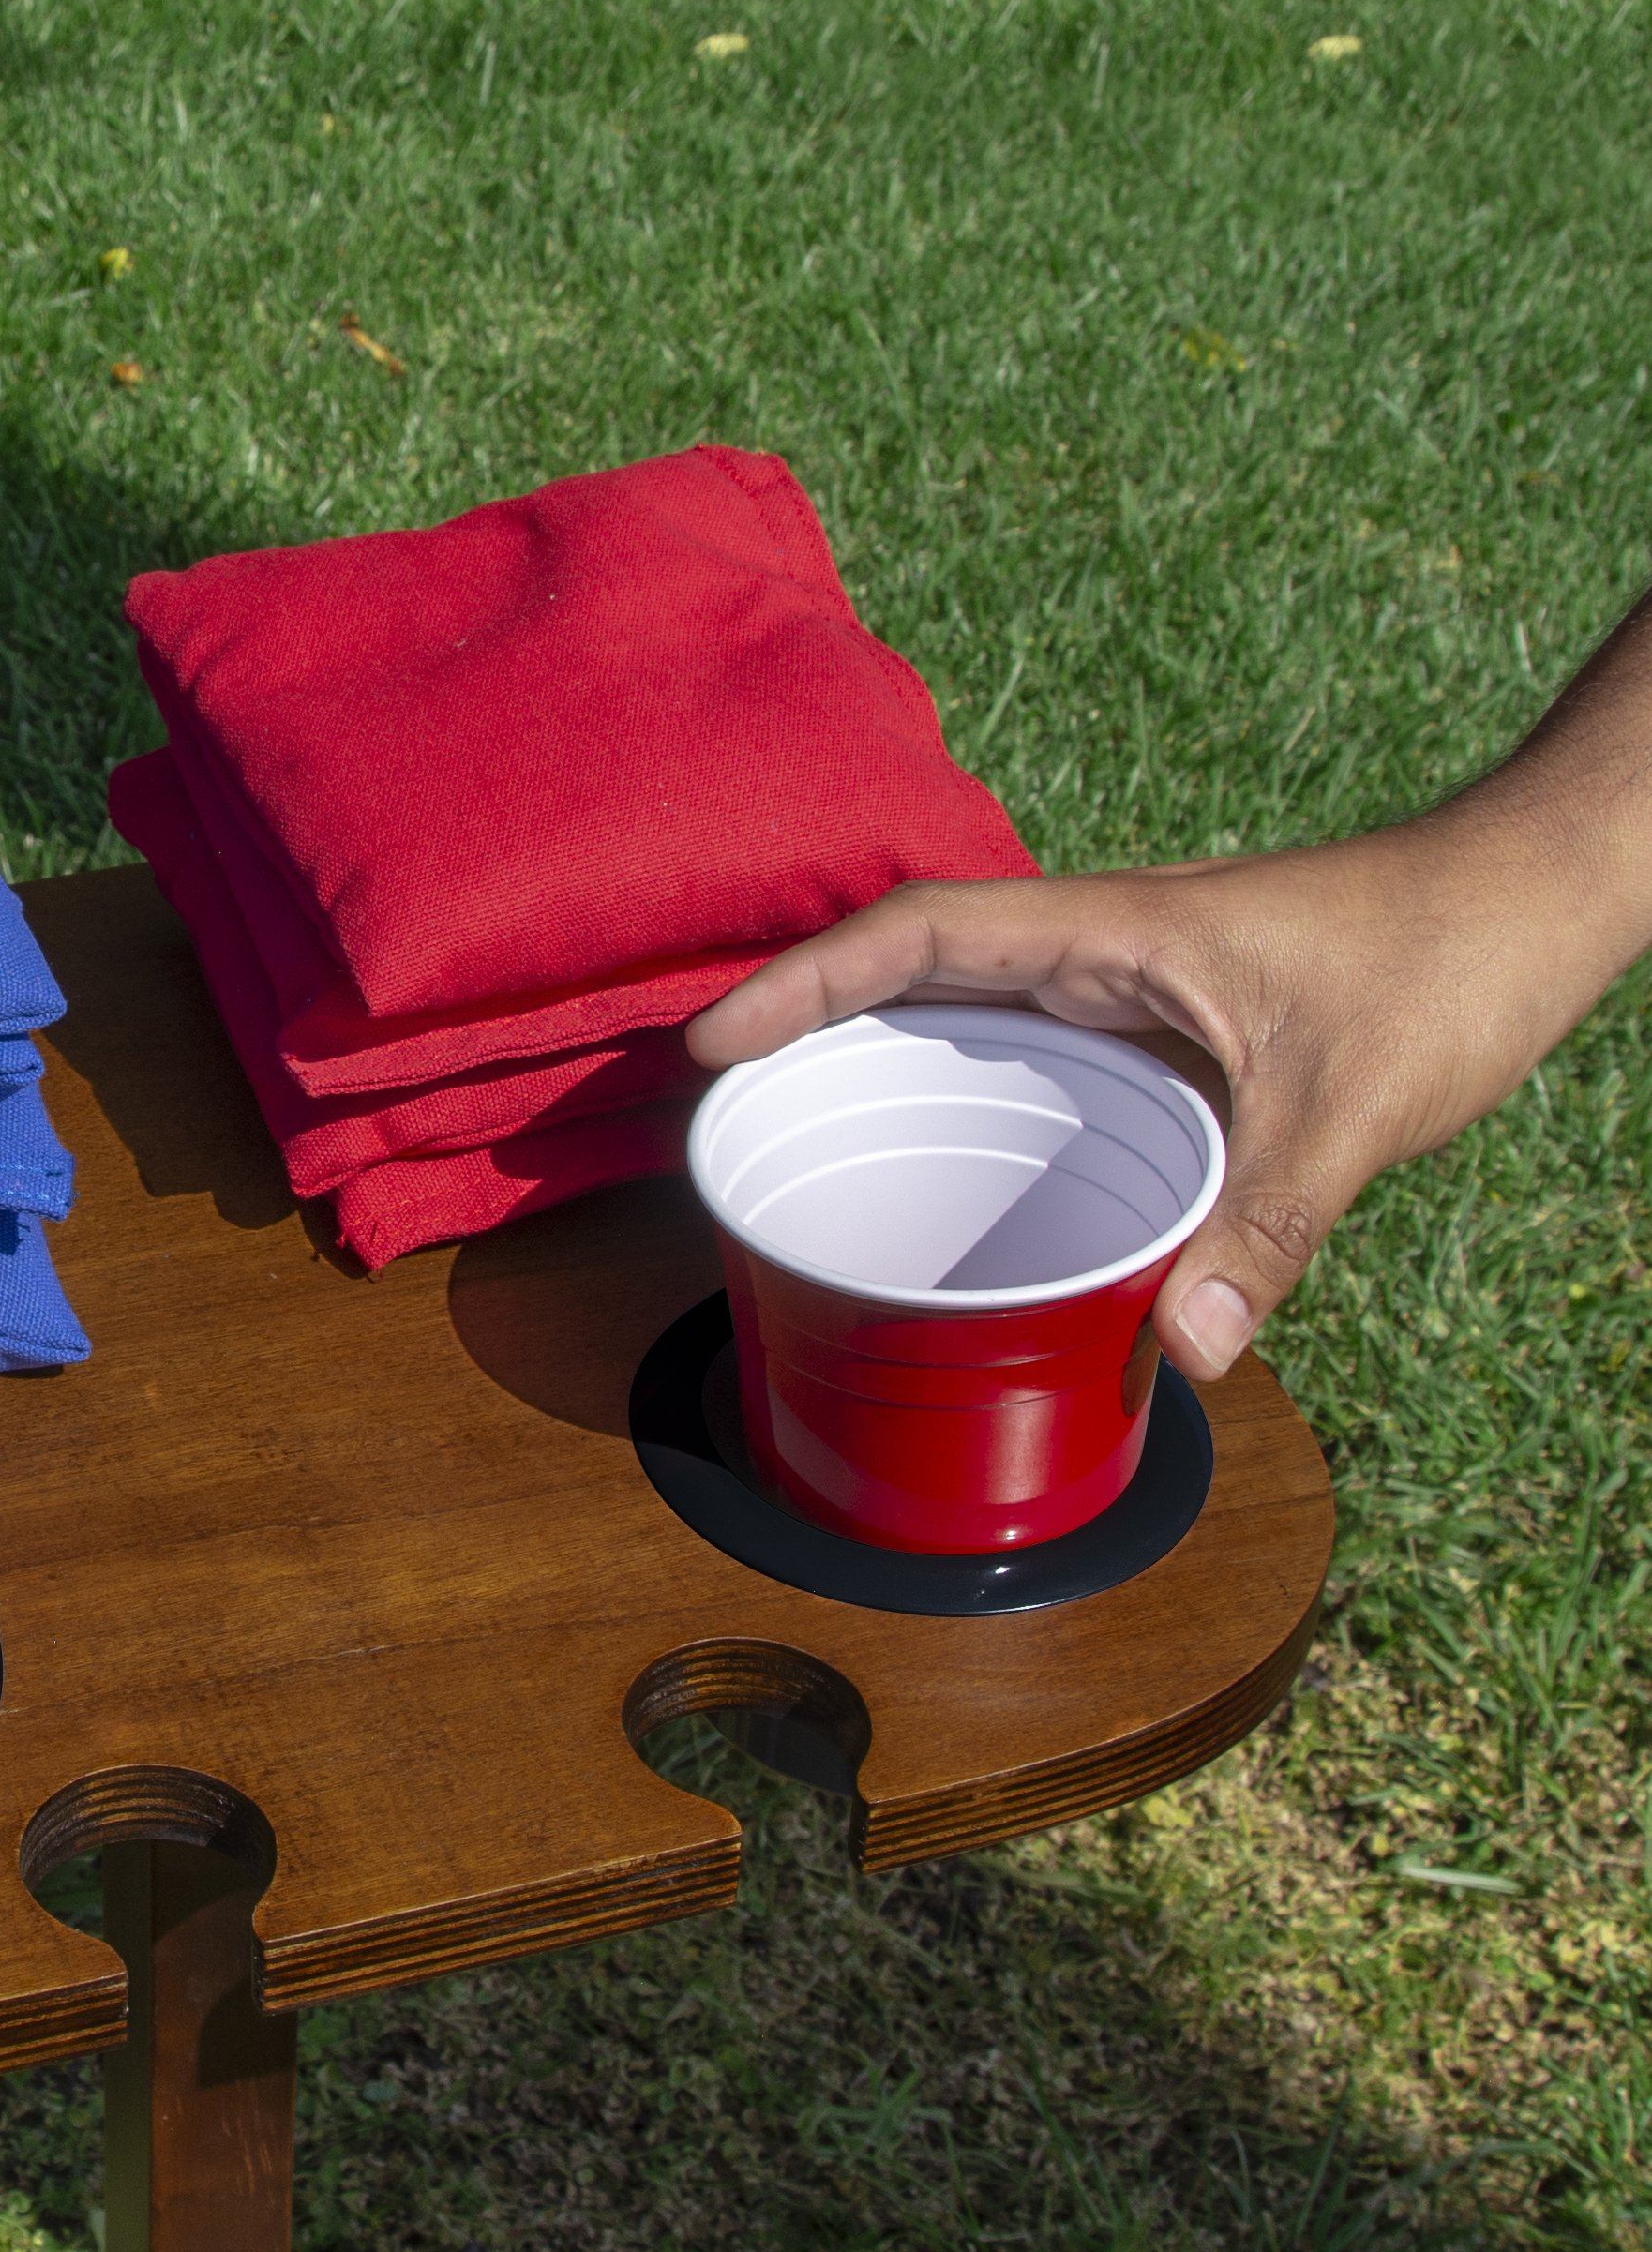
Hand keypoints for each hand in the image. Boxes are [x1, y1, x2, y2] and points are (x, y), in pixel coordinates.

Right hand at [687, 741, 1651, 1381]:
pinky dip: (967, 1105)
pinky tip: (954, 1183)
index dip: (803, 985)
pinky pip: (1031, 1061)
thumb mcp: (1355, 1103)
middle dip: (804, 1031)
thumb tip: (1191, 1355)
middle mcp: (1099, 952)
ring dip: (876, 1065)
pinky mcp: (1162, 1026)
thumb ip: (1268, 1226)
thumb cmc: (1451, 954)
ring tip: (795, 1148)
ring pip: (964, 1017)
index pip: (917, 937)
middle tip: (722, 1113)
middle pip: (908, 976)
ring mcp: (1125, 988)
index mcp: (1111, 934)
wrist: (1537, 895)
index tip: (715, 1042)